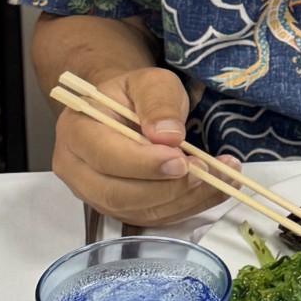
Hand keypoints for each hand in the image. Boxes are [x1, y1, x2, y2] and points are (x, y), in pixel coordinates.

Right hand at [51, 65, 224, 224]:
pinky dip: (191, 206)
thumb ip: (158, 103)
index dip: (144, 164)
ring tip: (224, 177)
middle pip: (118, 194)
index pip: (106, 157)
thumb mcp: (150, 82)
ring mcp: (97, 196)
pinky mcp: (121, 211)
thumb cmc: (133, 94)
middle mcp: (78, 171)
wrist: (122, 110)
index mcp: (76, 132)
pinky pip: (156, 218)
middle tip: (206, 171)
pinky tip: (217, 188)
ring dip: (186, 199)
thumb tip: (168, 137)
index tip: (181, 160)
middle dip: (167, 187)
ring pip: (141, 212)